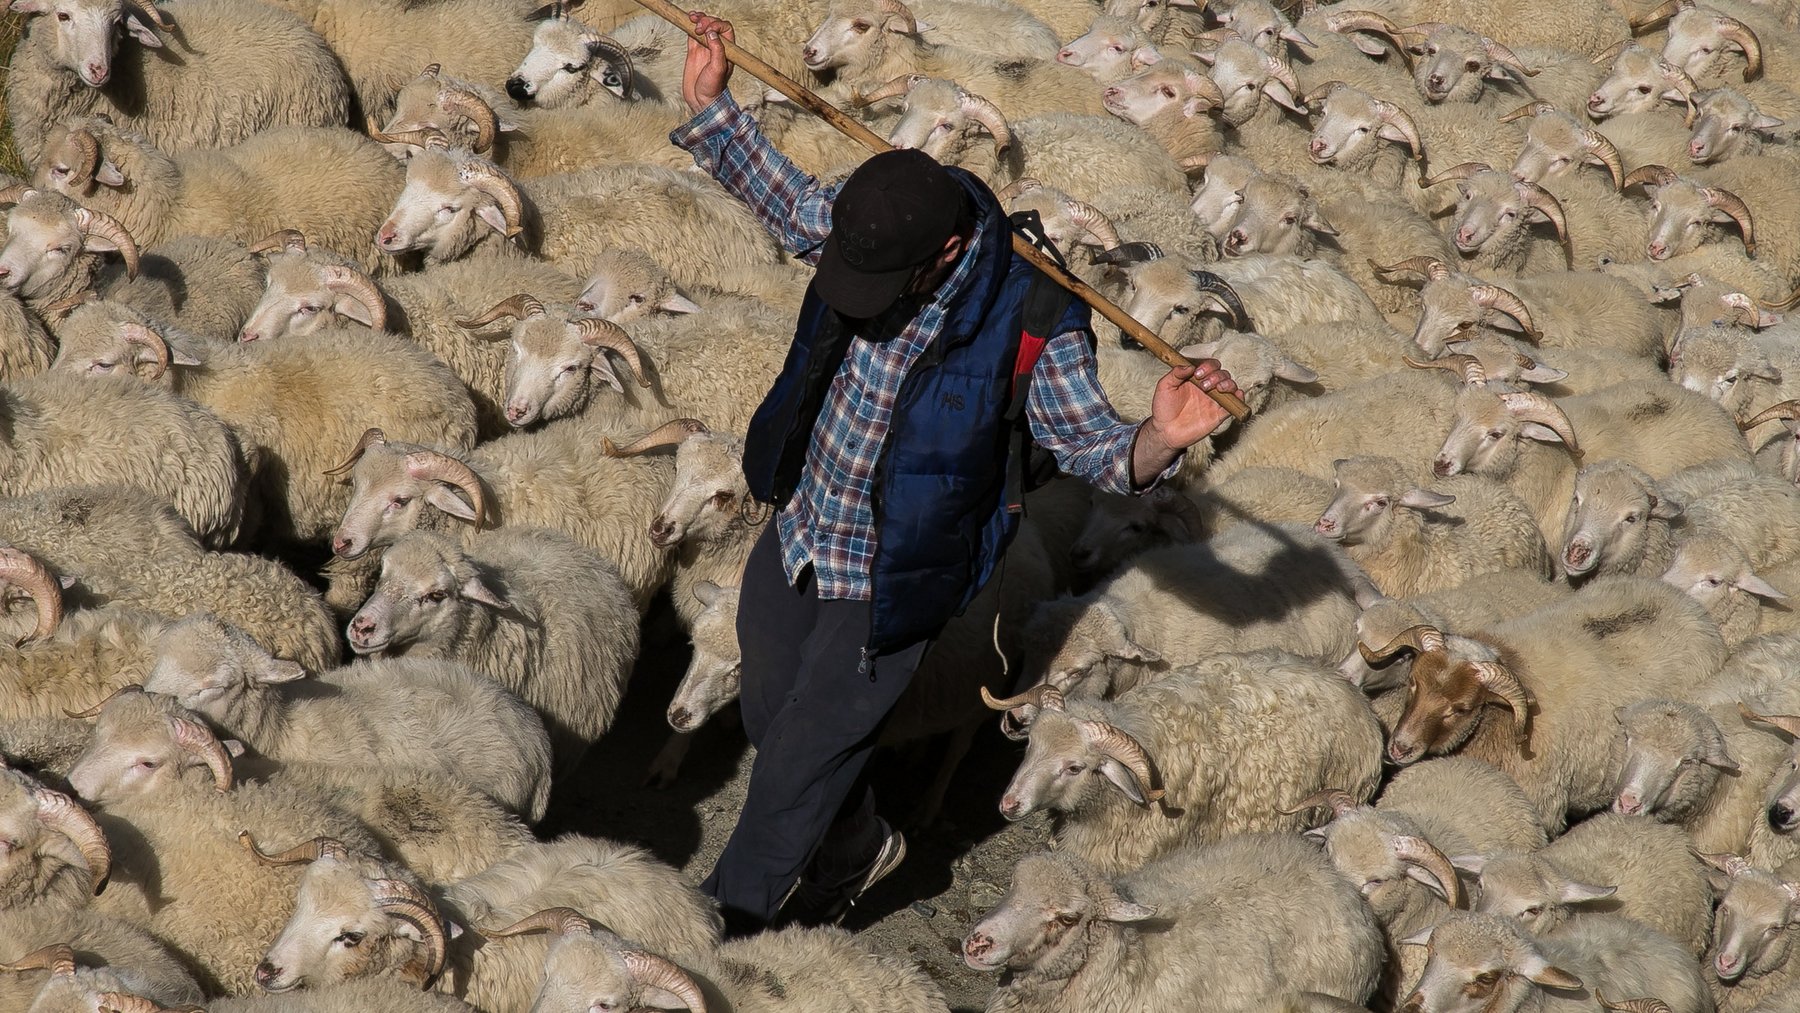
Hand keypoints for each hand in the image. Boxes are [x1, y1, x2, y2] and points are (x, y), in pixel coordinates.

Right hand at [682, 11, 734, 114]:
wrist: (701, 100)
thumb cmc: (713, 88)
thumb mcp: (718, 69)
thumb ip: (717, 50)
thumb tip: (711, 33)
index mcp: (727, 50)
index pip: (725, 28)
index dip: (716, 24)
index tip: (707, 30)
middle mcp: (717, 47)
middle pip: (713, 24)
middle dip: (706, 21)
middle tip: (698, 27)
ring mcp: (705, 48)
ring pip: (703, 27)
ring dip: (698, 19)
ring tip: (691, 17)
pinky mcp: (694, 51)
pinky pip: (692, 34)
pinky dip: (689, 26)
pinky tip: (687, 21)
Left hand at [1129, 359, 1235, 486]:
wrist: (1165, 431)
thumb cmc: (1163, 408)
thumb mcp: (1164, 387)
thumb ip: (1175, 373)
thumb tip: (1189, 366)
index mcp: (1195, 378)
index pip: (1210, 365)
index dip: (1207, 366)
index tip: (1197, 373)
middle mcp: (1207, 387)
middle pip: (1222, 374)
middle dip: (1216, 375)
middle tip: (1204, 385)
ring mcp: (1214, 400)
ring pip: (1230, 386)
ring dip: (1227, 383)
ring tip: (1217, 388)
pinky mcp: (1219, 414)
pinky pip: (1234, 404)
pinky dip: (1239, 398)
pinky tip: (1236, 394)